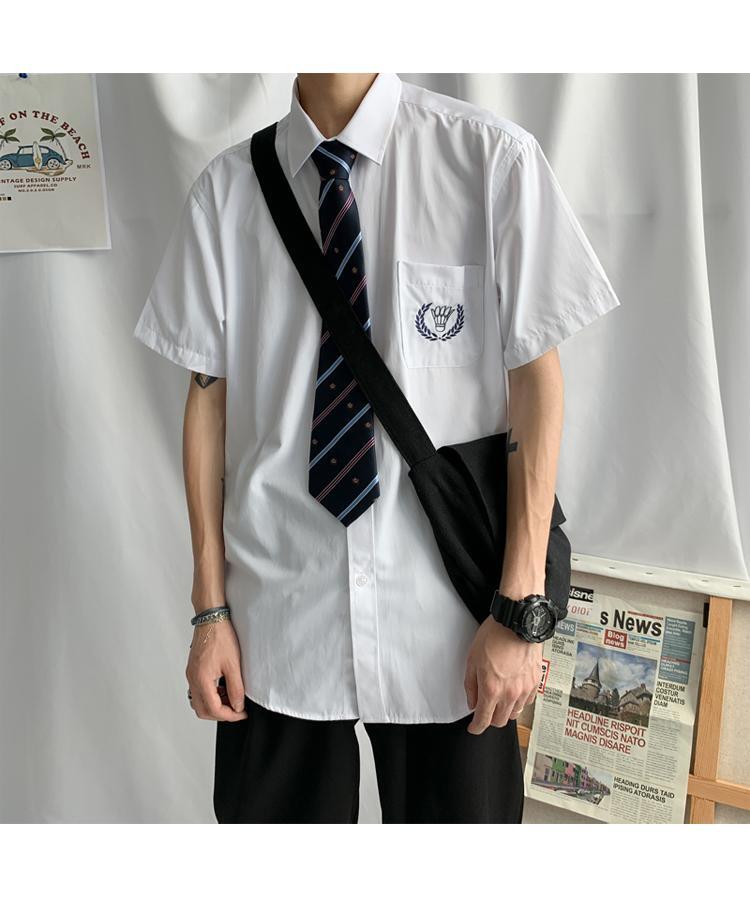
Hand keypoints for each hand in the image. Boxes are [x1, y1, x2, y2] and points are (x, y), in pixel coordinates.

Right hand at [186, 618, 247, 721]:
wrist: (211, 619)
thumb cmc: (221, 636)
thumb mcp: (234, 665)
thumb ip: (236, 688)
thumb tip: (238, 706)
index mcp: (201, 679)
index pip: (213, 709)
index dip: (229, 715)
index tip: (242, 713)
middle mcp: (192, 679)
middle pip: (202, 710)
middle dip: (220, 714)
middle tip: (237, 709)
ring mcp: (191, 675)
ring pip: (199, 702)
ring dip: (215, 705)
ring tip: (231, 697)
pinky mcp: (193, 670)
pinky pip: (199, 690)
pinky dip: (211, 695)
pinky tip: (223, 687)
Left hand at [464, 616, 542, 734]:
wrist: (517, 621)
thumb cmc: (494, 636)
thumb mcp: (472, 659)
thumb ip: (471, 685)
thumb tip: (472, 702)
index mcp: (491, 689)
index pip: (483, 720)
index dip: (476, 728)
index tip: (473, 728)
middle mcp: (510, 693)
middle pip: (500, 721)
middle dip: (489, 720)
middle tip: (484, 711)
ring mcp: (525, 689)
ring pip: (515, 714)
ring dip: (504, 711)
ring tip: (499, 700)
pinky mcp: (535, 682)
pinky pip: (527, 702)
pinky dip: (518, 702)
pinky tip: (513, 692)